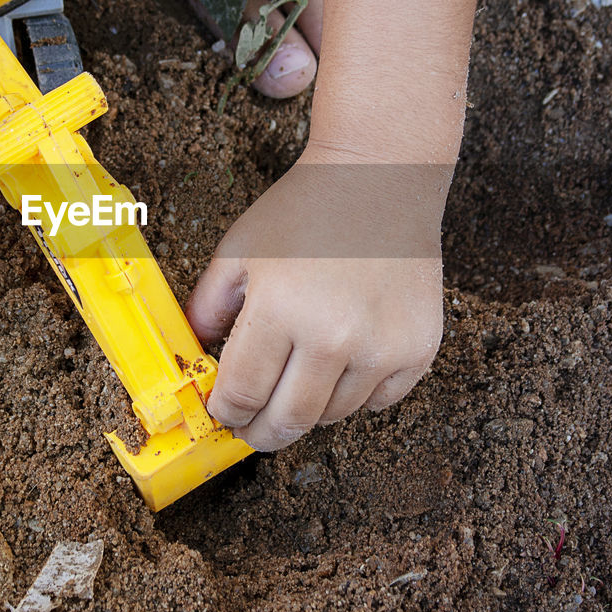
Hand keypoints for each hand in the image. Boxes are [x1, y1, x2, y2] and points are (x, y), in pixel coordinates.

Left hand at [185, 142, 448, 450]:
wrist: (380, 179)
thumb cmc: (305, 210)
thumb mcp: (239, 250)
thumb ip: (208, 306)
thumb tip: (193, 355)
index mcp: (279, 310)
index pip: (243, 393)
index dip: (227, 411)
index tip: (224, 411)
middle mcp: (333, 336)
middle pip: (288, 421)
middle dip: (260, 432)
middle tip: (251, 428)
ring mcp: (381, 347)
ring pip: (333, 416)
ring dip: (308, 411)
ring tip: (295, 385)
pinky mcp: (418, 349)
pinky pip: (378, 403)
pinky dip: (355, 397)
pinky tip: (340, 368)